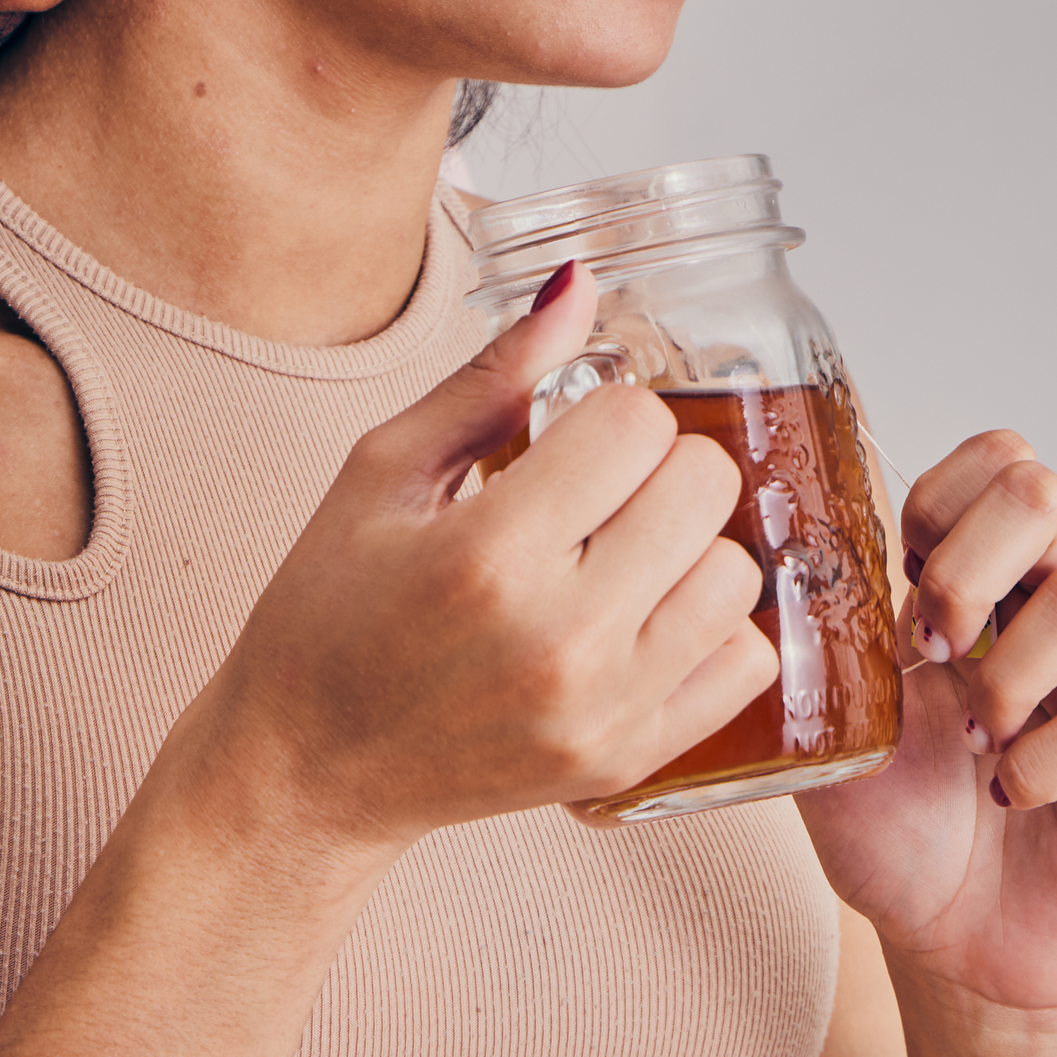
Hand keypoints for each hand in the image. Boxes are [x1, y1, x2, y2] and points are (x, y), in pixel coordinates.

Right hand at [186, 265, 779, 856]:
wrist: (309, 769)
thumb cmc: (329, 615)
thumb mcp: (382, 473)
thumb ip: (492, 378)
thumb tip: (581, 287)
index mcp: (487, 552)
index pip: (637, 422)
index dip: (609, 411)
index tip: (570, 438)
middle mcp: (558, 637)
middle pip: (704, 484)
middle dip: (659, 466)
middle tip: (602, 491)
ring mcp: (602, 709)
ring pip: (738, 572)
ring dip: (691, 546)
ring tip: (623, 556)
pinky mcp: (627, 760)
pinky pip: (748, 664)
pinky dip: (712, 631)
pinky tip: (647, 618)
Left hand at [798, 433, 1056, 1016]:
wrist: (951, 943)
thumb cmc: (896, 828)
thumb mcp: (825, 733)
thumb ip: (807, 654)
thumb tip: (759, 576)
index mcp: (982, 584)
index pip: (995, 462)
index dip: (940, 505)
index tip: (898, 592)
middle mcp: (1052, 613)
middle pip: (1044, 493)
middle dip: (967, 568)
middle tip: (932, 652)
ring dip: (1005, 678)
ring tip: (975, 744)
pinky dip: (1045, 764)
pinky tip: (1011, 796)